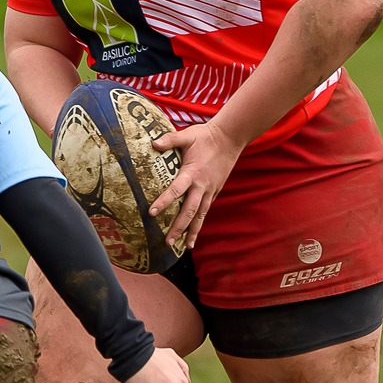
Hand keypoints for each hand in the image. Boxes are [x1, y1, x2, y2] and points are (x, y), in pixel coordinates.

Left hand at [150, 122, 244, 252]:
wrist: (230, 138)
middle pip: (189, 212)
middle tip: (168, 242)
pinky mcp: (214, 191)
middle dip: (178, 228)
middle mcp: (202, 186)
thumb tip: (152, 143)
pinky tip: (194, 231)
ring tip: (187, 246)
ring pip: (200, 215)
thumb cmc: (206, 136)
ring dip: (193, 231)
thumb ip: (169, 140)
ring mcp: (210, 190)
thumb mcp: (187, 136)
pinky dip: (200, 221)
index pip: (176, 191)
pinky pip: (205, 210)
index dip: (164, 202)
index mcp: (192, 173)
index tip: (152, 213)